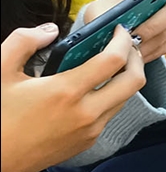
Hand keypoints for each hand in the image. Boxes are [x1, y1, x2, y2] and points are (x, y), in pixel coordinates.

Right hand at [1, 23, 145, 171]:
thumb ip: (23, 42)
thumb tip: (50, 30)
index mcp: (66, 92)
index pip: (112, 61)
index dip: (123, 41)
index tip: (120, 30)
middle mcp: (87, 113)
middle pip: (134, 82)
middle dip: (136, 58)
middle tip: (127, 45)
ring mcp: (91, 130)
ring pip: (125, 99)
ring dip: (125, 78)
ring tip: (113, 63)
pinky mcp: (89, 141)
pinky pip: (111, 114)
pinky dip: (112, 96)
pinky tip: (97, 87)